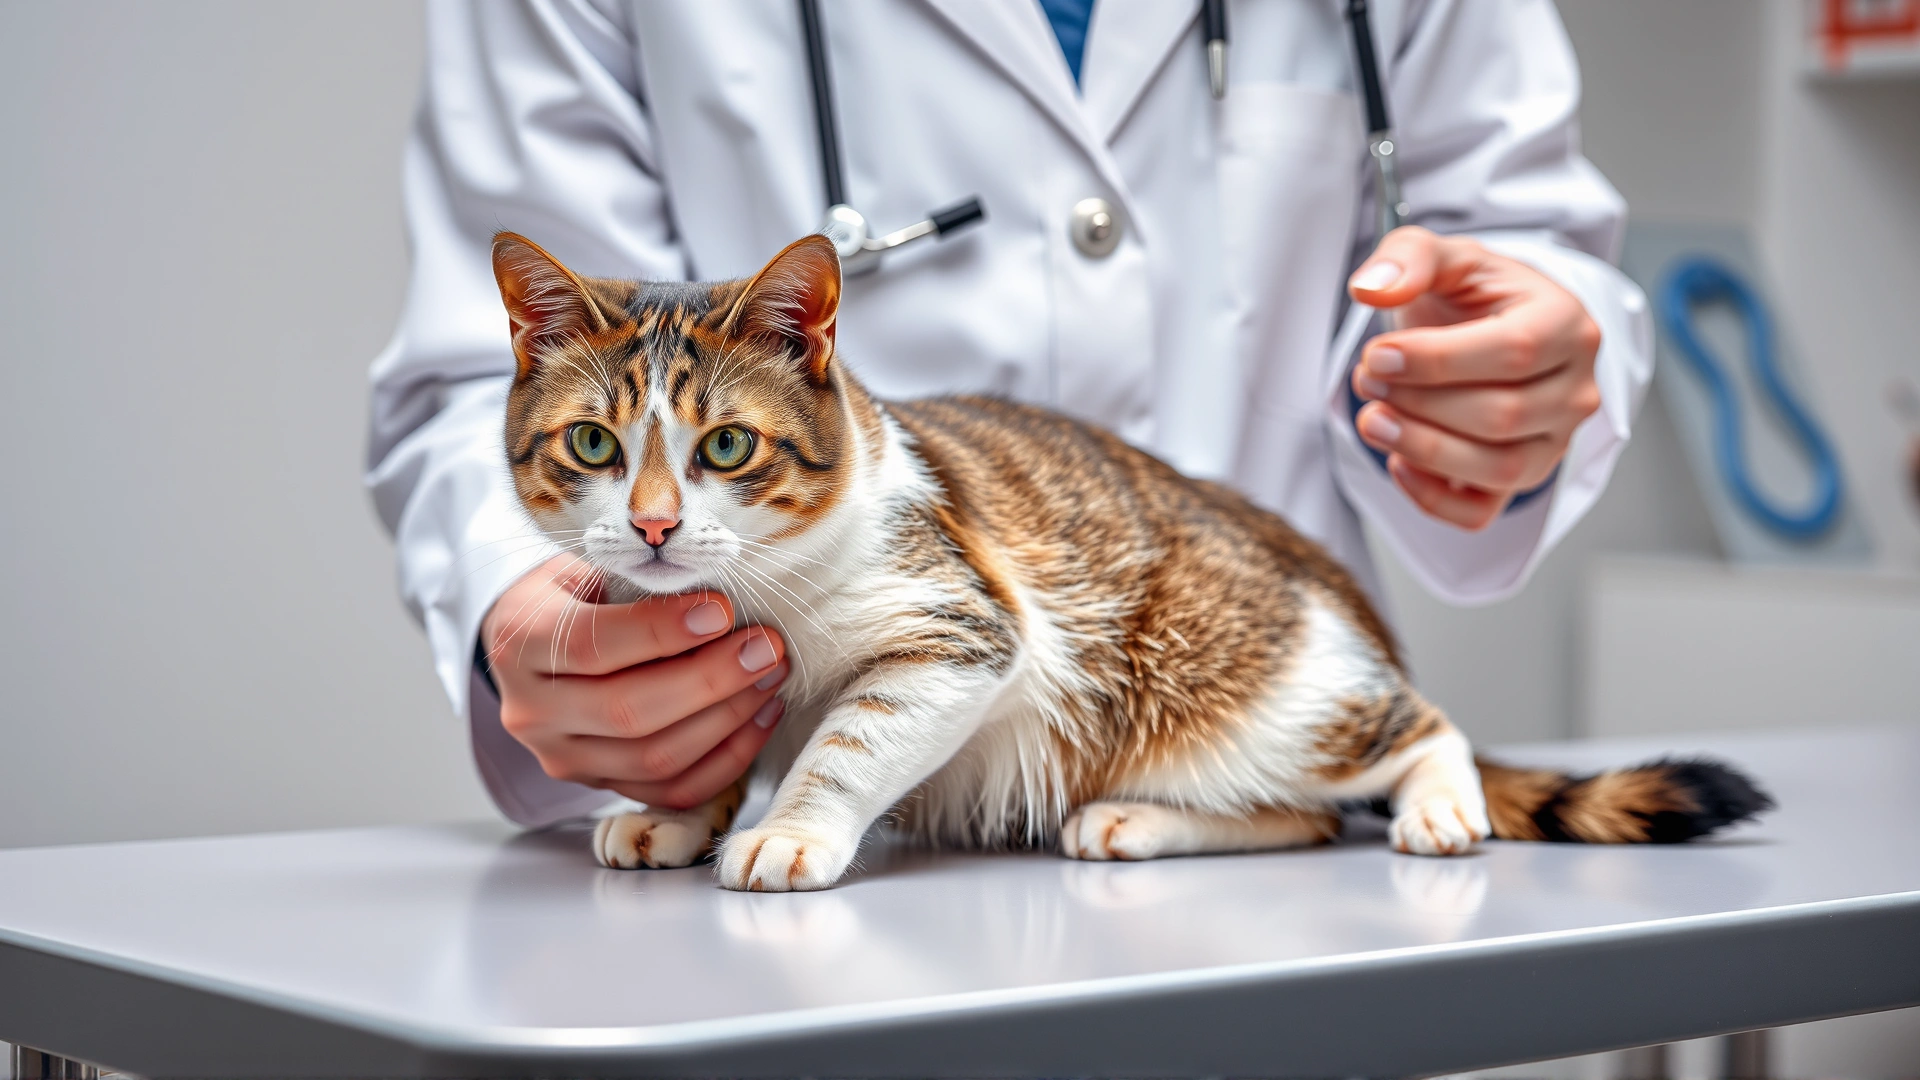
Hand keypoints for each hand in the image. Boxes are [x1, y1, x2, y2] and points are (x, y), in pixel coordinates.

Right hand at [480, 554, 787, 808]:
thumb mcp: (588, 567)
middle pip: (627, 713)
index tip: (721, 610)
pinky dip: (728, 758)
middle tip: (764, 647)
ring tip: (771, 675)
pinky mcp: (601, 785)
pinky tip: (762, 716)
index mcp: (520, 644)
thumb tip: (719, 597)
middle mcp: (532, 712)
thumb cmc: (574, 593)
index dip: (660, 631)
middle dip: (710, 681)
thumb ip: (639, 581)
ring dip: (728, 719)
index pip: (589, 646)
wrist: (534, 642)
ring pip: (655, 759)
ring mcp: (563, 758)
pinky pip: (673, 790)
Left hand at [1347, 226, 1602, 530]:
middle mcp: (1575, 390)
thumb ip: (1409, 257)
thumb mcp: (1446, 257)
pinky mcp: (1522, 479)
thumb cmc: (1474, 296)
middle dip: (1420, 403)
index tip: (1376, 355)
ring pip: (1497, 469)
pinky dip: (1431, 498)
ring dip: (1421, 449)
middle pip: (1501, 416)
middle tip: (1368, 381)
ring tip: (1371, 419)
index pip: (1512, 353)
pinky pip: (1481, 512)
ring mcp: (1554, 442)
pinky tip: (1397, 461)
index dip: (1435, 361)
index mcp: (1567, 325)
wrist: (1490, 326)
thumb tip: (1372, 289)